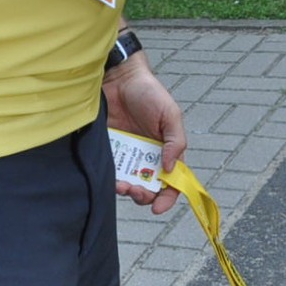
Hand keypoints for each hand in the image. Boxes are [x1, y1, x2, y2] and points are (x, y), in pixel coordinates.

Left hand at [104, 57, 187, 214]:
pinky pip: (110, 172)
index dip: (168, 198)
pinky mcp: (109, 150)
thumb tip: (171, 169)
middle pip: (149, 188)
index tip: (158, 207)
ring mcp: (127, 155)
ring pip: (128, 184)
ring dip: (127, 191)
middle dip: (144, 196)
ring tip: (122, 185)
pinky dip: (111, 180)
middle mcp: (146, 156)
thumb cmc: (148, 92)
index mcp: (165, 150)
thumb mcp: (170, 114)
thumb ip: (176, 141)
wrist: (118, 78)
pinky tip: (111, 178)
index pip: (172, 181)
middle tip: (137, 191)